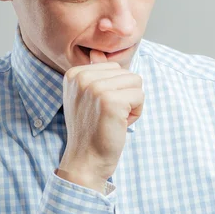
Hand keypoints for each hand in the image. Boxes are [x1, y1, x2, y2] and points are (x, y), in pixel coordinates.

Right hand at [57, 50, 143, 191]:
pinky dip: (136, 113)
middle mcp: (82, 77)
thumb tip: (97, 52)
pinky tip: (120, 124)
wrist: (85, 160)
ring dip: (131, 103)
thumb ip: (95, 75)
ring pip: (136, 82)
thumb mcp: (85, 97)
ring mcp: (96, 88)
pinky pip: (140, 96)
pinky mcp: (111, 101)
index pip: (113, 67)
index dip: (114, 89)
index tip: (99, 108)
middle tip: (107, 115)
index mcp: (74, 73)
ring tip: (114, 119)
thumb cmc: (90, 130)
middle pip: (126, 72)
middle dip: (124, 95)